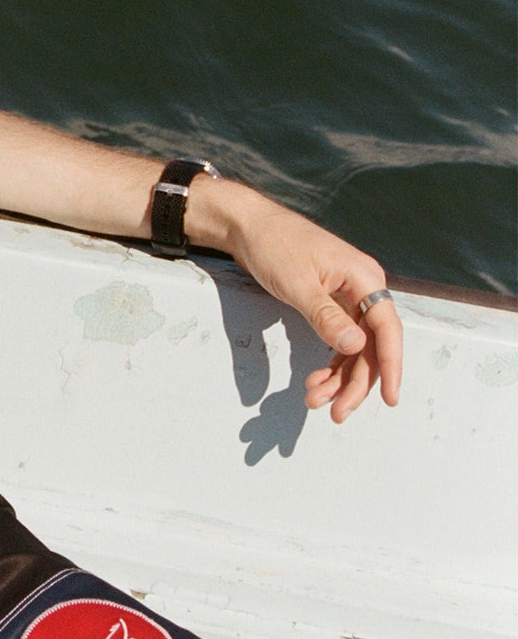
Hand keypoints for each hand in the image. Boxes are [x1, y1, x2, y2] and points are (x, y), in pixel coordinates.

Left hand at [201, 181, 402, 421]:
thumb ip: (327, 317)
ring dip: (339, 377)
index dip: (391, 367)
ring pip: (354, 347)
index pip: (387, 330)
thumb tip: (356, 348)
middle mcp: (362, 288)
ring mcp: (347, 296)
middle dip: (355, 382)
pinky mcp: (328, 302)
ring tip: (314, 400)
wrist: (247, 224)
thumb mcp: (298, 284)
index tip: (390, 399)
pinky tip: (315, 380)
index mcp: (364, 278)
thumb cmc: (273, 245)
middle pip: (370, 346)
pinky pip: (338, 339)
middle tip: (335, 413)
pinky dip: (329, 362)